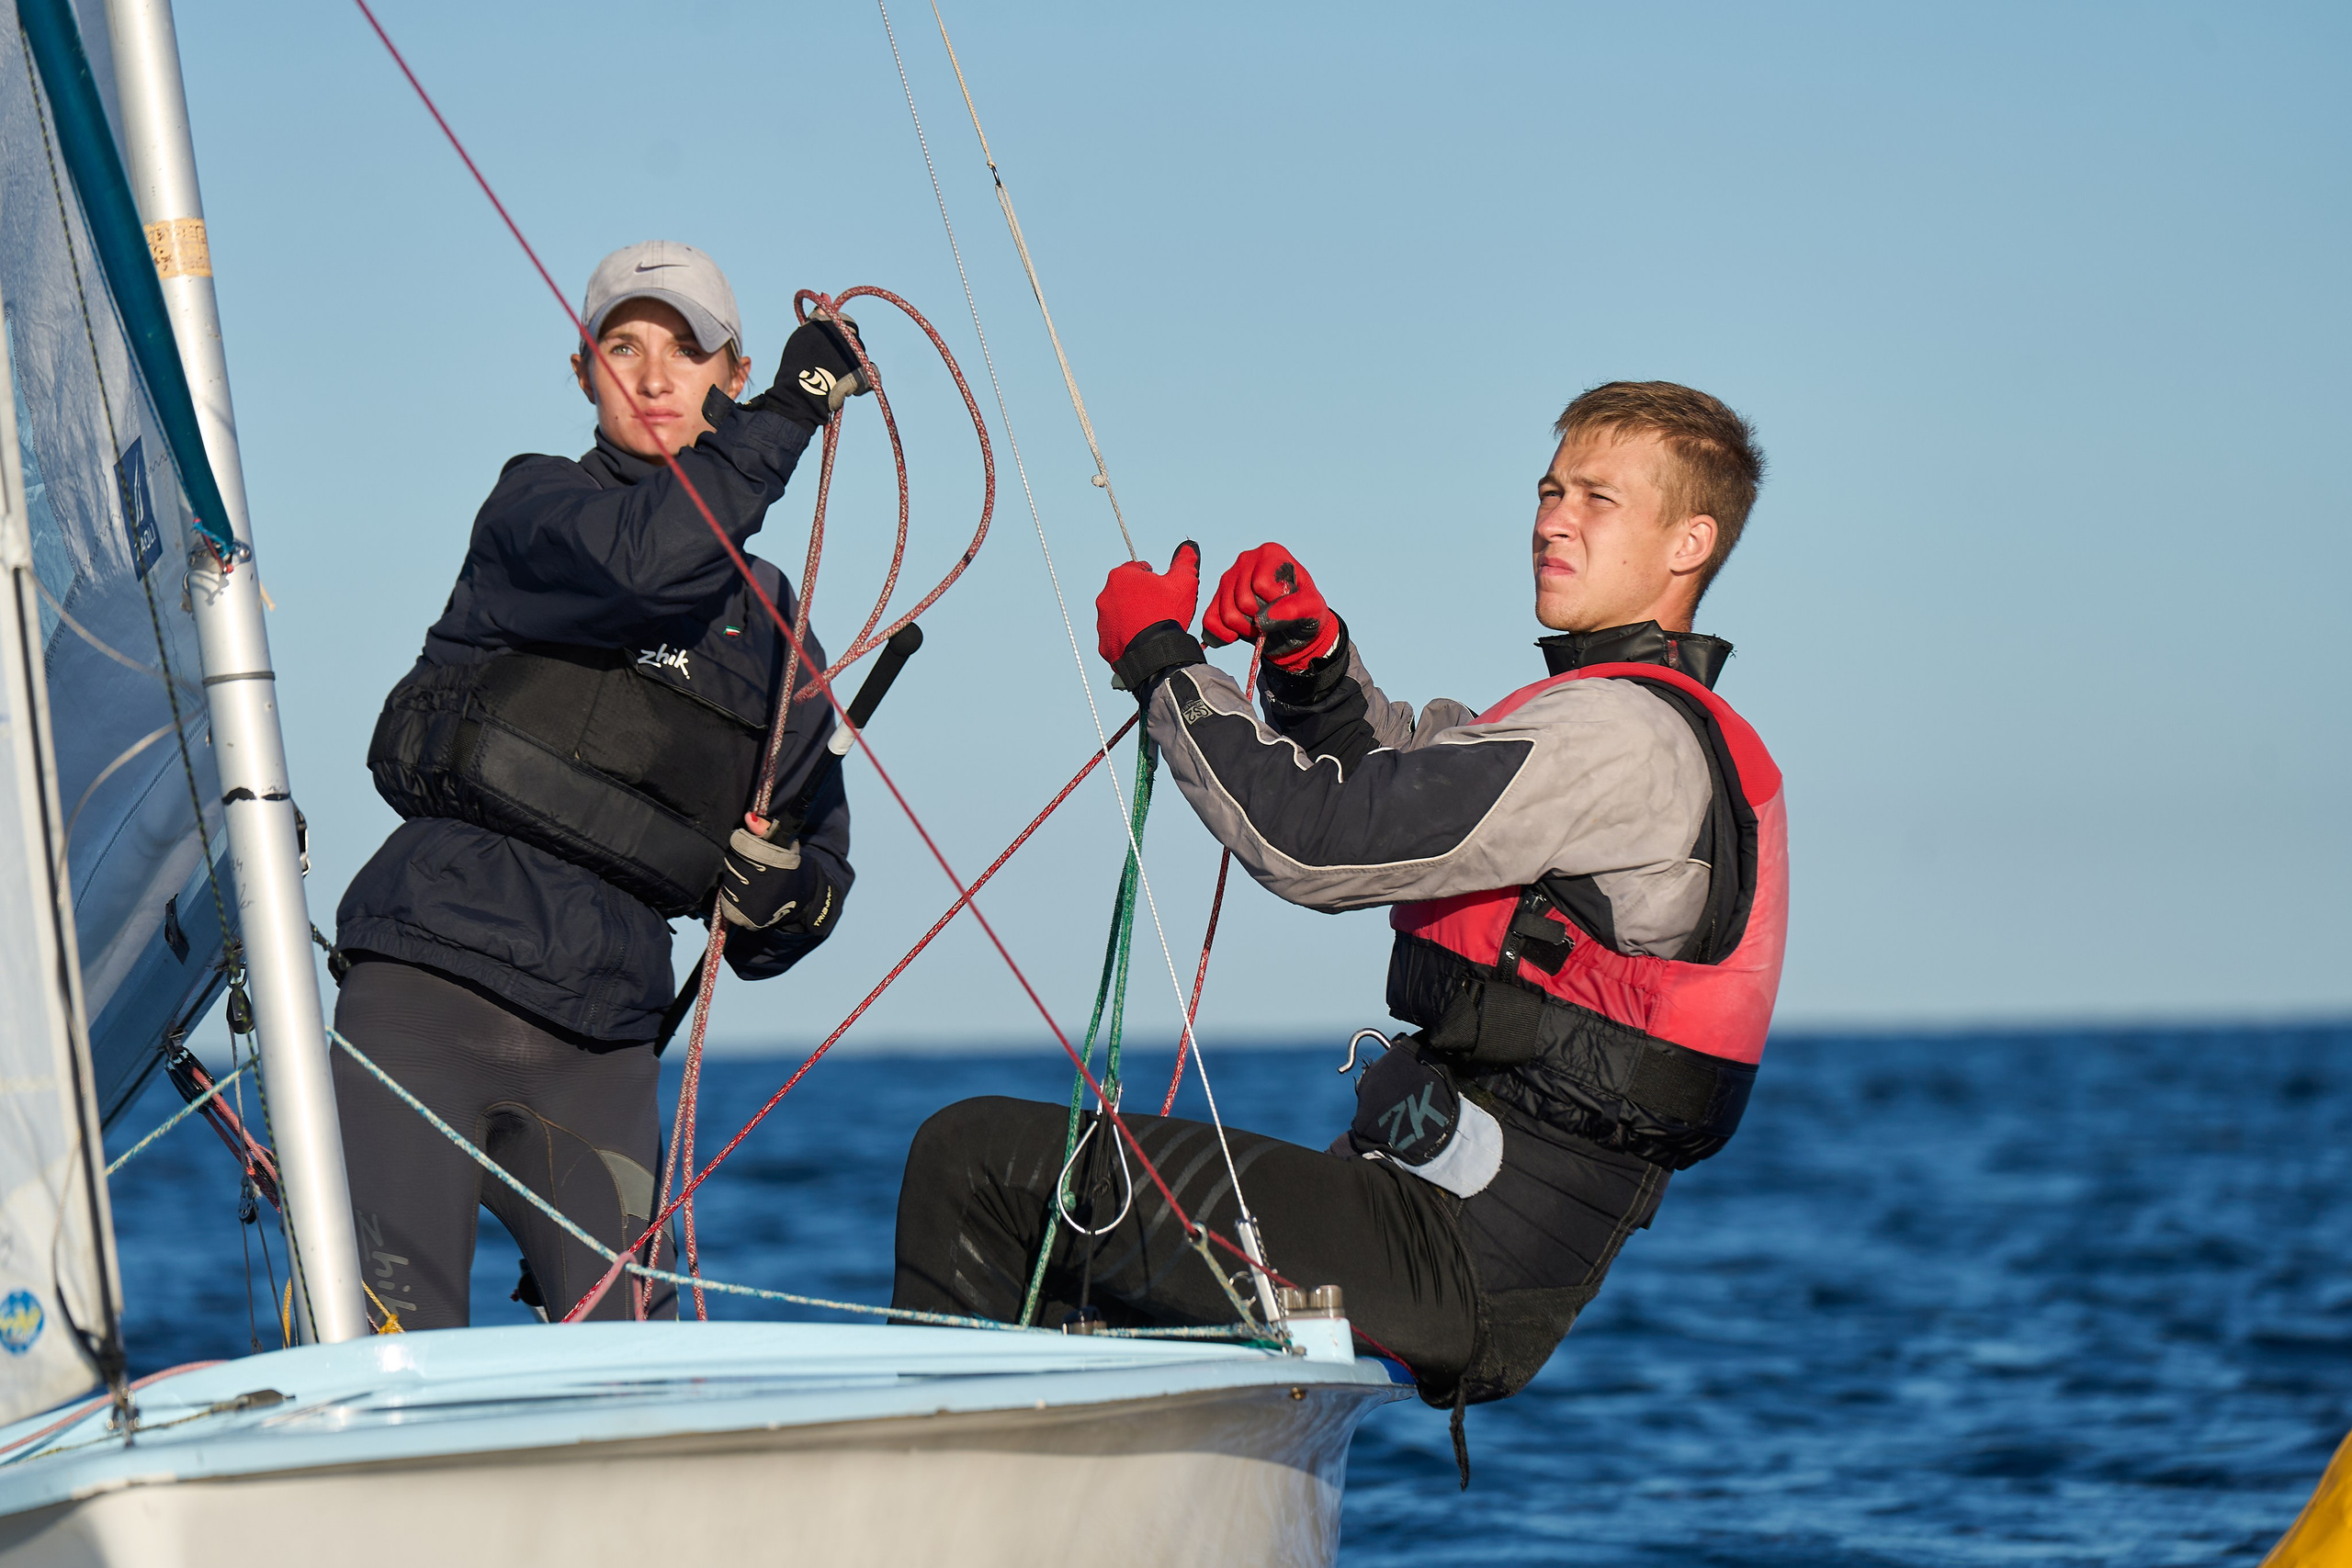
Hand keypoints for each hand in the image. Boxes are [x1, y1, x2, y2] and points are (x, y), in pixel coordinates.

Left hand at [717, 816, 836, 932]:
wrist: (801, 900)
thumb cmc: (790, 866)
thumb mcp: (785, 843)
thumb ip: (766, 827)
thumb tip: (748, 817)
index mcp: (778, 862)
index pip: (740, 843)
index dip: (743, 841)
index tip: (749, 843)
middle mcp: (767, 885)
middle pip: (733, 862)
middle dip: (739, 859)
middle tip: (753, 863)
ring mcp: (757, 904)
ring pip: (728, 881)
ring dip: (735, 877)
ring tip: (751, 879)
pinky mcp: (748, 919)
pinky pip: (727, 900)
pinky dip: (733, 895)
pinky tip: (747, 893)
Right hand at [769, 315, 872, 426]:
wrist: (801, 392)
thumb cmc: (797, 364)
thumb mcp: (804, 334)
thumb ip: (817, 316)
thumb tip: (826, 294)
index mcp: (832, 322)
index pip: (844, 323)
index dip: (835, 336)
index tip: (825, 349)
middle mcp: (847, 335)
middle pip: (853, 340)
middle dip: (844, 351)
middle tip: (827, 365)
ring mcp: (857, 353)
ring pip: (861, 357)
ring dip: (851, 365)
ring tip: (833, 378)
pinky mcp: (865, 372)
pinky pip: (872, 374)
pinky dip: (863, 381)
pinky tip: (849, 388)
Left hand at [1094, 541, 1200, 663]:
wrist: (1156, 652)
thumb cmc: (1167, 614)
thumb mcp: (1183, 582)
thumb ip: (1184, 561)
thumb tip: (1188, 548)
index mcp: (1121, 577)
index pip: (1137, 569)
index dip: (1152, 577)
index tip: (1161, 589)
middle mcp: (1105, 597)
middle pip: (1126, 592)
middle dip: (1140, 598)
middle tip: (1158, 609)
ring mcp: (1103, 621)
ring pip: (1119, 615)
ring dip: (1132, 618)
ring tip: (1151, 627)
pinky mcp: (1104, 643)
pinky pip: (1116, 637)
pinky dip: (1127, 638)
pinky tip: (1142, 641)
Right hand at [1202, 543, 1339, 671]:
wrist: (1294, 627)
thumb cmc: (1305, 611)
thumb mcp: (1312, 608)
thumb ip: (1295, 608)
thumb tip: (1265, 616)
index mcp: (1270, 553)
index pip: (1261, 584)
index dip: (1275, 602)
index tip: (1287, 604)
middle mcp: (1246, 560)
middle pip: (1243, 600)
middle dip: (1260, 619)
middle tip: (1273, 620)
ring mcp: (1228, 578)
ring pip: (1227, 613)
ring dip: (1246, 629)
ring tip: (1260, 626)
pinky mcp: (1216, 599)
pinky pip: (1210, 621)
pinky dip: (1224, 635)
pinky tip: (1239, 635)